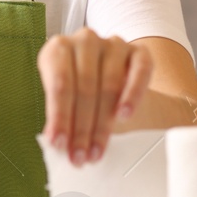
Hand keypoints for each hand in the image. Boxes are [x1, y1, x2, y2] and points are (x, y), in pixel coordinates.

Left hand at [37, 28, 153, 166]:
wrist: (120, 81)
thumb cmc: (84, 92)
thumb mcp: (67, 101)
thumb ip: (61, 117)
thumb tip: (57, 142)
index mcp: (58, 48)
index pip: (59, 85)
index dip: (59, 117)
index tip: (59, 143)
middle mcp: (85, 40)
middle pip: (84, 87)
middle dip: (81, 127)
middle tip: (80, 155)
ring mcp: (113, 43)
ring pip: (110, 84)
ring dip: (103, 123)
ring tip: (97, 150)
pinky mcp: (139, 51)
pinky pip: (139, 72)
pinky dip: (132, 95)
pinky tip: (124, 116)